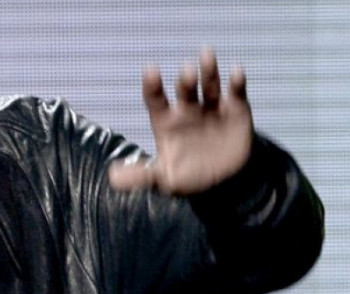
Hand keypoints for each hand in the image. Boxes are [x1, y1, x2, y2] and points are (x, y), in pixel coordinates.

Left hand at [109, 48, 253, 195]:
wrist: (224, 182)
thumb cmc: (188, 176)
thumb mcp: (162, 179)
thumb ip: (140, 176)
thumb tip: (113, 177)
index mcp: (167, 122)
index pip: (156, 100)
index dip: (153, 86)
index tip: (151, 71)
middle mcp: (188, 109)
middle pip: (185, 89)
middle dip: (185, 80)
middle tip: (187, 72)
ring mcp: (212, 107)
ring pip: (209, 84)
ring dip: (208, 71)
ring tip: (206, 56)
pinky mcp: (235, 110)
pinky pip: (236, 93)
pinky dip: (236, 82)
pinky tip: (236, 72)